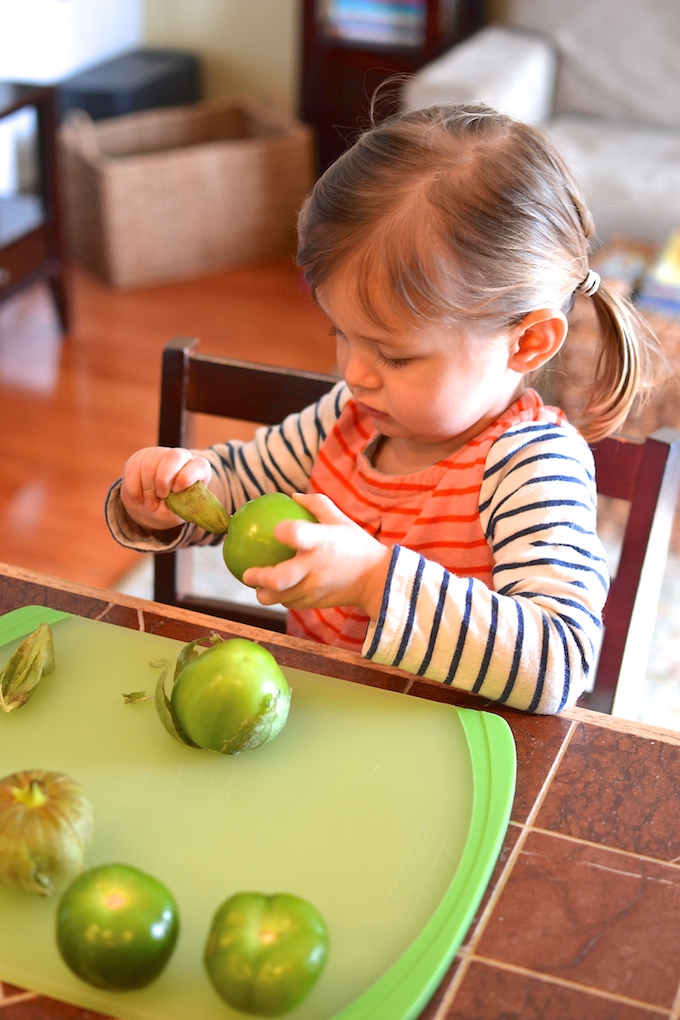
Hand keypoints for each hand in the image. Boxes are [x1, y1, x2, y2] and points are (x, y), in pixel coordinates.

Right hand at [120, 447, 212, 530]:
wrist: (150, 508)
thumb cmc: (170, 510)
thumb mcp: (177, 513)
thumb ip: (178, 507)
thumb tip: (175, 503)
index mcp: (198, 471)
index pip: (200, 465)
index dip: (187, 477)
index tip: (176, 491)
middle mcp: (181, 458)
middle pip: (174, 457)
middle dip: (163, 479)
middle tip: (161, 496)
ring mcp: (160, 455)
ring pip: (150, 464)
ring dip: (147, 489)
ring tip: (150, 505)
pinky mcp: (140, 457)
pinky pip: (133, 468)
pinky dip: (133, 488)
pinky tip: (137, 499)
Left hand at [242, 493, 391, 620]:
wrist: (377, 580)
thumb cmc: (356, 546)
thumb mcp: (340, 520)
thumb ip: (316, 505)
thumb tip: (292, 496)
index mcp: (322, 542)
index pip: (296, 535)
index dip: (282, 532)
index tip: (275, 530)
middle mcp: (315, 567)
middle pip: (278, 578)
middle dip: (257, 577)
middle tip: (248, 573)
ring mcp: (314, 588)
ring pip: (278, 596)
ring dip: (264, 592)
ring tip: (258, 585)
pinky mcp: (314, 602)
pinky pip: (289, 603)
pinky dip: (280, 597)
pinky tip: (276, 589)